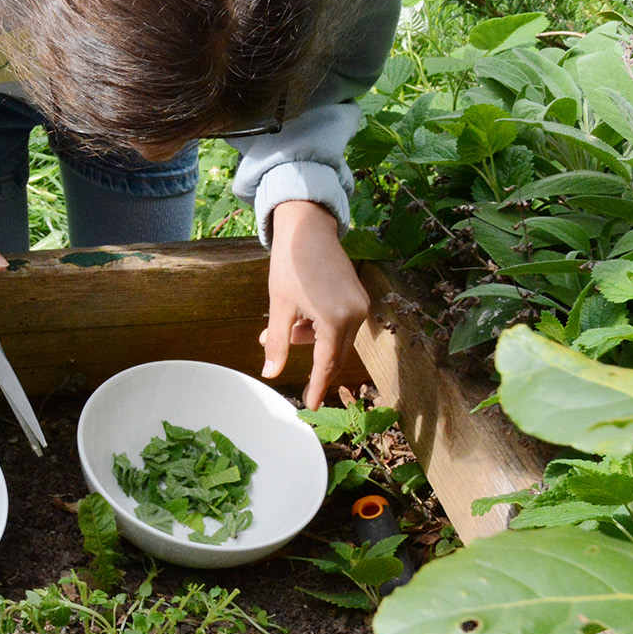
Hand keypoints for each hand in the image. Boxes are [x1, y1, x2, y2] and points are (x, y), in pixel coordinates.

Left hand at [260, 201, 370, 409]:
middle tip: (282, 360)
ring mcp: (361, 305)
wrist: (307, 227)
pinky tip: (299, 316)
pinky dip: (320, 327)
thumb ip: (276, 342)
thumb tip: (271, 373)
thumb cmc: (290, 264)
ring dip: (310, 340)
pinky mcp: (359, 297)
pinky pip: (341, 324)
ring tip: (281, 326)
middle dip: (310, 361)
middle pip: (334, 354)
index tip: (311, 406)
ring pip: (336, 339)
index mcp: (336, 320)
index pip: (326, 365)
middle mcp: (356, 315)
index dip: (317, 387)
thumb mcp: (279, 305)